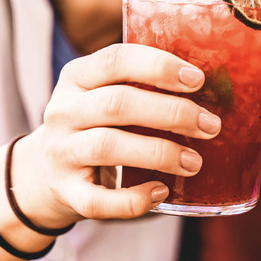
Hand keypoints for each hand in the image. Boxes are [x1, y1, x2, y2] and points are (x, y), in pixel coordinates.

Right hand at [10, 44, 220, 228]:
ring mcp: (61, 152)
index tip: (198, 80)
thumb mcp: (109, 93)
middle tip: (210, 126)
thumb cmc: (98, 124)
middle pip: (118, 104)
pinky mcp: (65, 191)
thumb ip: (146, 86)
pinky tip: (161, 192)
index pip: (115, 60)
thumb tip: (214, 89)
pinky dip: (132, 200)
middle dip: (172, 113)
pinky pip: (97, 200)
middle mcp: (64, 111)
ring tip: (194, 162)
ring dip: (159, 153)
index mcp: (78, 77)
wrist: (45, 171)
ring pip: (107, 146)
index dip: (159, 67)